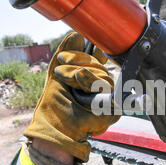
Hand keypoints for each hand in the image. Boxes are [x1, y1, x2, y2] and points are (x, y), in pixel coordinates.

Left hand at [24, 33, 119, 161]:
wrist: (53, 128)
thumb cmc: (54, 105)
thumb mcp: (57, 75)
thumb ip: (66, 54)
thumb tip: (77, 35)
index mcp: (91, 77)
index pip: (96, 58)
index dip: (82, 54)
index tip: (64, 57)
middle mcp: (102, 87)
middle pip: (99, 65)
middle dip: (76, 62)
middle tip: (59, 72)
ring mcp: (108, 98)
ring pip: (103, 75)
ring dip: (79, 73)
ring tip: (64, 79)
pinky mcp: (112, 110)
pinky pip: (107, 90)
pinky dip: (92, 82)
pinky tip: (80, 79)